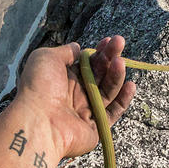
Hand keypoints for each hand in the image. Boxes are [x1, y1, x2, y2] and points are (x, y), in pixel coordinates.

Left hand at [0, 36, 135, 167]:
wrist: (38, 121)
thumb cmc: (39, 87)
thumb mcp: (46, 58)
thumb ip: (66, 51)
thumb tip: (78, 47)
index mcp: (64, 78)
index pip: (87, 63)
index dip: (99, 51)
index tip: (108, 40)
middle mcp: (76, 94)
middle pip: (100, 74)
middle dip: (110, 57)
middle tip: (120, 42)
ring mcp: (86, 111)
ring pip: (108, 90)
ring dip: (116, 74)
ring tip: (120, 62)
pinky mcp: (96, 128)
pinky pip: (113, 112)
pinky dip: (123, 100)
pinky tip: (130, 85)